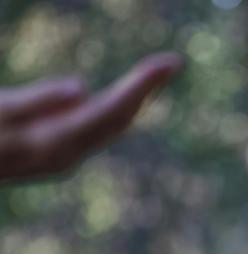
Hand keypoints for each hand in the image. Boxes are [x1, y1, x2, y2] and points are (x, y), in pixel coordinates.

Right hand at [0, 52, 181, 180]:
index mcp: (57, 142)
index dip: (142, 85)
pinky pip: (98, 131)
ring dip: (135, 100)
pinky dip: (117, 110)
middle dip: (146, 90)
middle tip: (173, 63)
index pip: (112, 110)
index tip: (170, 63)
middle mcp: (68, 155)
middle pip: (119, 120)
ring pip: (111, 127)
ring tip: (157, 75)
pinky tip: (126, 99)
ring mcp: (64, 157)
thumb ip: (36, 101)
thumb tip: (82, 91)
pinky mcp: (58, 154)